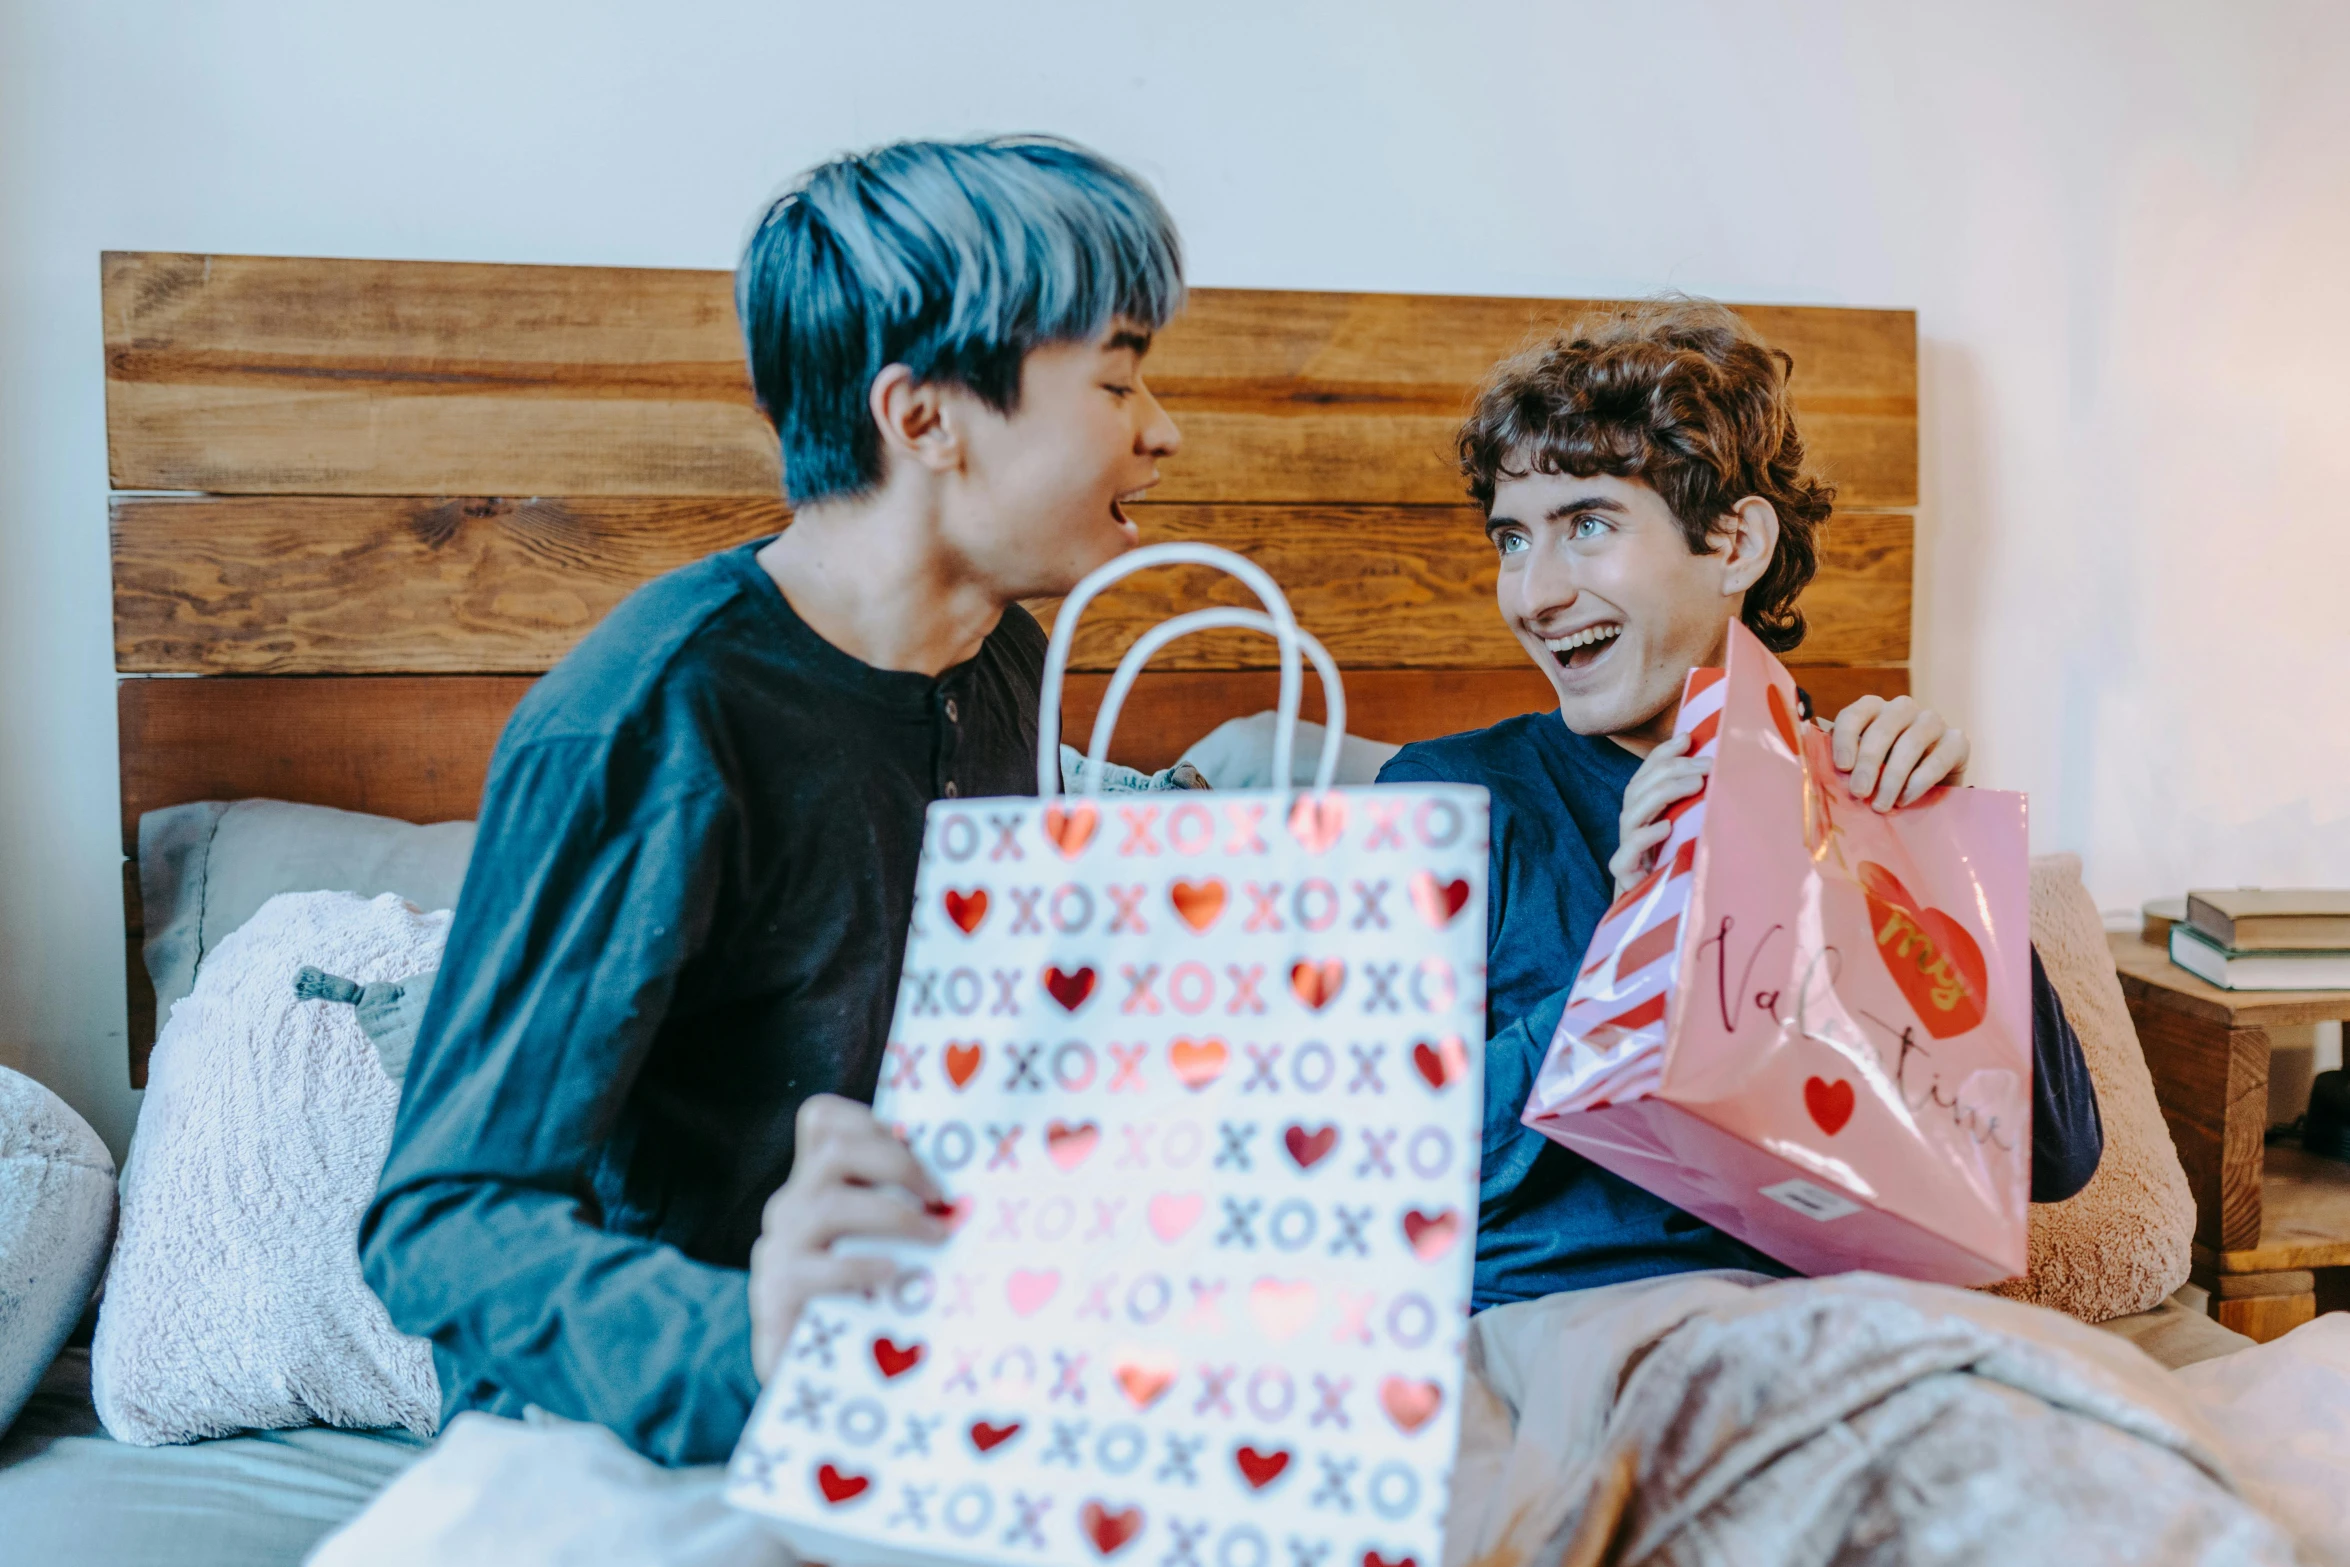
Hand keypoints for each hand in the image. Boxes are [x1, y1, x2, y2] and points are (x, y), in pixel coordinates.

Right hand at [748, 1094, 947, 1382]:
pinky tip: (894, 1277)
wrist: (815, 1382)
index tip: (919, 1144)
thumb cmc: (868, 1304)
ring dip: (893, 1216)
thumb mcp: (886, 1245)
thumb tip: (977, 1190)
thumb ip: (908, 1210)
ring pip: (828, 1206)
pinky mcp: (775, 1295)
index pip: (822, 1120)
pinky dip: (860, 1268)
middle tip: (943, 1197)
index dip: (867, 1118)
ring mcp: (779, 1248)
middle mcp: (793, 1206)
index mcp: (819, 1185)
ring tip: (937, 1237)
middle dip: (898, 1163)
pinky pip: (813, 1269)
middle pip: (833, 1148)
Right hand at [1609, 732, 1710, 897]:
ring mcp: (1627, 850)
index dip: (1663, 753)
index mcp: (1643, 812)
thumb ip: (1699, 803)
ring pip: (1631, 813)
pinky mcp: (1626, 875)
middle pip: (1639, 788)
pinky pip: (1626, 853)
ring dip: (1662, 793)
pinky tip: (1666, 826)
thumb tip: (1722, 770)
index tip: (1688, 738)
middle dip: (1672, 769)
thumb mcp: (1694, 830)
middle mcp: (1632, 826)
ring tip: (1695, 784)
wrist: (1664, 916)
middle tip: (1708, 765)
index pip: (1645, 773)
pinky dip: (1644, 837)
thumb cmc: (1682, 868)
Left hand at [1829, 694, 1967, 810]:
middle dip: (1869, 763)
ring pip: (1912, 742)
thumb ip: (1844, 765)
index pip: (1855, 714)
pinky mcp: (1958, 741)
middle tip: (1859, 793)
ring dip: (1893, 776)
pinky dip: (1920, 781)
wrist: (1930, 788)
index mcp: (1873, 709)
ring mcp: (1932, 721)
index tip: (1842, 767)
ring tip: (1880, 805)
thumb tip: (1818, 777)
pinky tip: (1905, 799)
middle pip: (1883, 728)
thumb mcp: (1861, 768)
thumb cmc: (1883, 776)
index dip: (1846, 738)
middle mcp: (1903, 709)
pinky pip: (1940, 758)